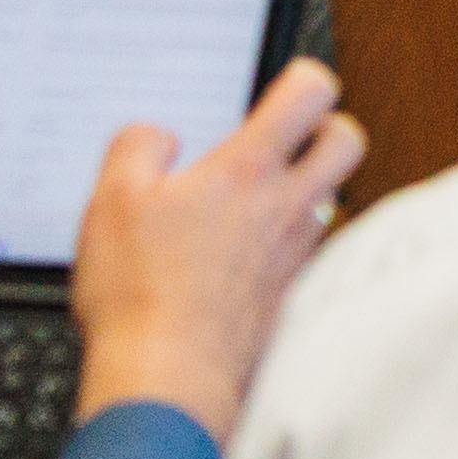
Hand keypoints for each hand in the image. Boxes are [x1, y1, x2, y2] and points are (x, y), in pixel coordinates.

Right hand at [69, 59, 361, 440]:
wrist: (168, 381)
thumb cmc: (141, 298)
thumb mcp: (110, 203)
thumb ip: (137, 148)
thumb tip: (159, 135)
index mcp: (248, 171)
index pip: (311, 92)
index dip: (302, 77)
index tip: (284, 87)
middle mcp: (287, 207)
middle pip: (347, 140)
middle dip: (326, 128)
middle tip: (289, 138)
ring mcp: (297, 253)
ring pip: (331, 197)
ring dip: (306, 188)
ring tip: (257, 200)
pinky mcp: (294, 294)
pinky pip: (312, 250)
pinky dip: (291, 242)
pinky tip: (249, 256)